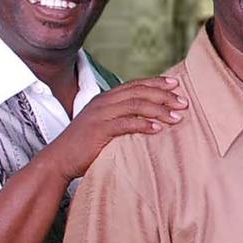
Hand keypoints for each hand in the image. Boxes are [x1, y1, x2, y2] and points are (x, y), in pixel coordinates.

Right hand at [39, 76, 187, 181]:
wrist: (59, 160)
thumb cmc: (86, 145)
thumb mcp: (105, 125)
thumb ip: (122, 117)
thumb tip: (149, 119)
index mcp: (106, 98)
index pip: (136, 85)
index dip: (157, 83)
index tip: (177, 85)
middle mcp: (103, 102)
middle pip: (139, 92)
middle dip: (164, 95)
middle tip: (184, 103)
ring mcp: (100, 114)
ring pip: (135, 105)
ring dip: (159, 110)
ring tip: (177, 117)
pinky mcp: (98, 129)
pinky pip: (125, 123)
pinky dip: (143, 125)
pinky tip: (158, 129)